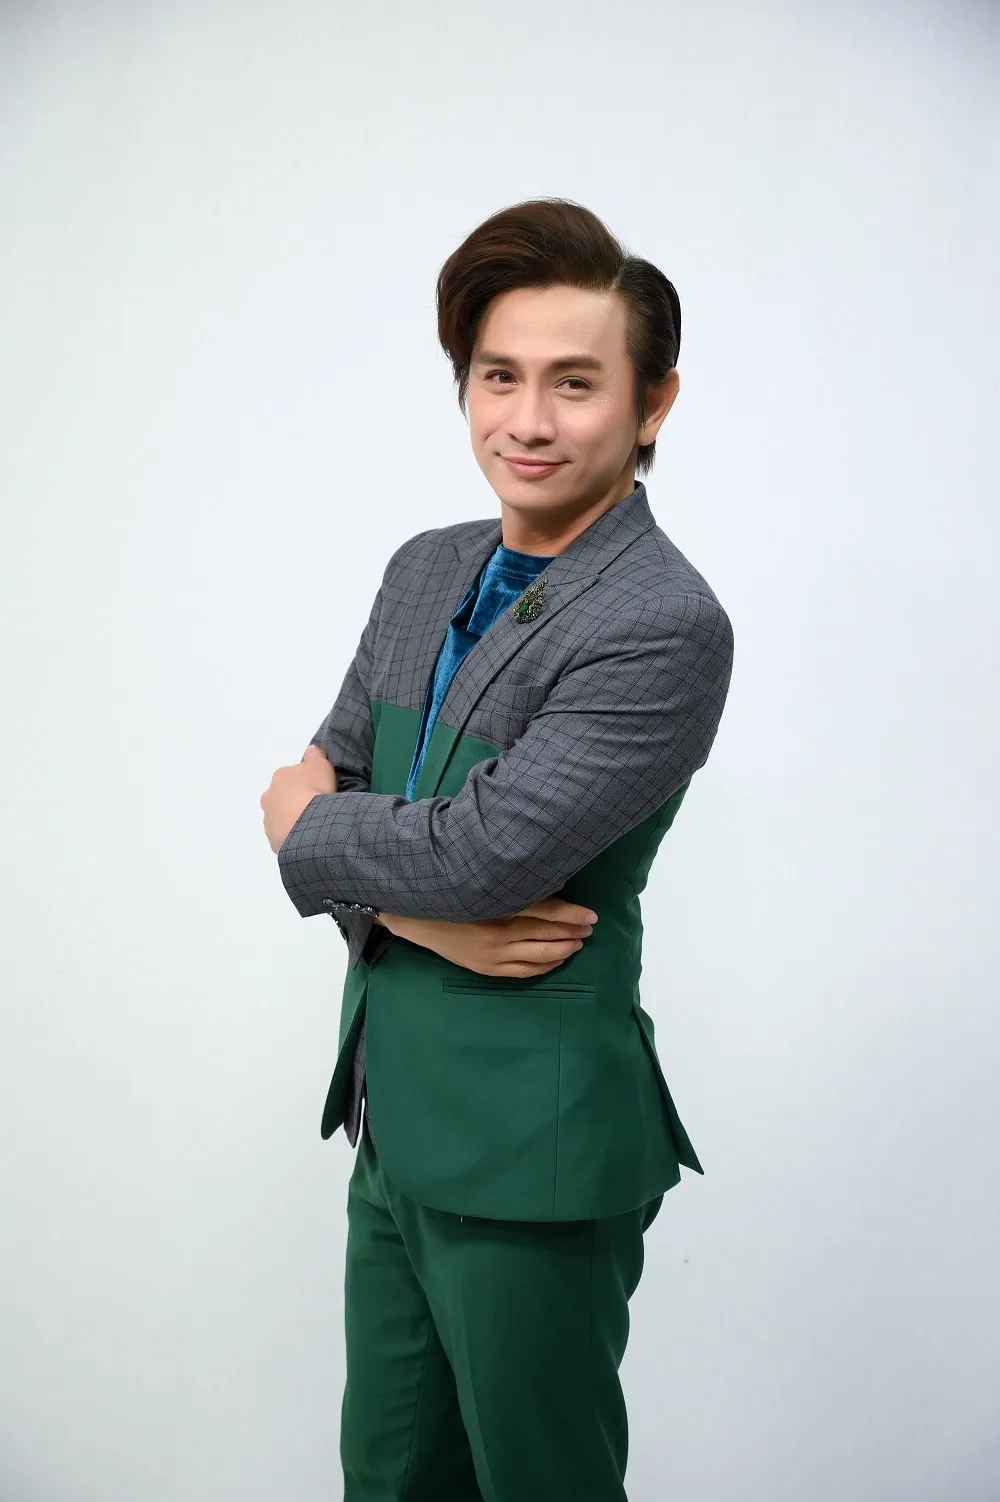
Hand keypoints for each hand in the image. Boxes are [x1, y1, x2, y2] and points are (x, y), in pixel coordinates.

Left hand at [261, 744, 337, 852]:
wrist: (308, 826)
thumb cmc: (315, 791)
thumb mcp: (321, 765)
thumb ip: (315, 755)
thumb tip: (310, 750)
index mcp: (280, 776)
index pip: (292, 776)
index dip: (306, 782)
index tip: (317, 789)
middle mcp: (269, 795)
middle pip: (283, 796)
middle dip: (295, 800)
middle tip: (315, 808)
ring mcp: (268, 819)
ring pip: (281, 816)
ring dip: (292, 819)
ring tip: (312, 825)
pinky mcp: (272, 838)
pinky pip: (284, 834)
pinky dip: (293, 834)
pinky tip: (307, 837)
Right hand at [378, 896, 597, 976]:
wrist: (417, 918)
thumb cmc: (452, 894)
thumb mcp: (482, 884)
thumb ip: (516, 885)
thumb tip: (555, 882)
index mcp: (496, 908)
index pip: (543, 911)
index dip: (570, 914)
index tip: (591, 915)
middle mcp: (497, 934)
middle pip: (545, 934)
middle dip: (572, 931)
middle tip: (590, 927)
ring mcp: (493, 956)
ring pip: (539, 956)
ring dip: (563, 949)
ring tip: (579, 942)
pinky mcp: (487, 969)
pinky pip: (524, 972)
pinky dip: (545, 966)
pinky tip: (558, 959)